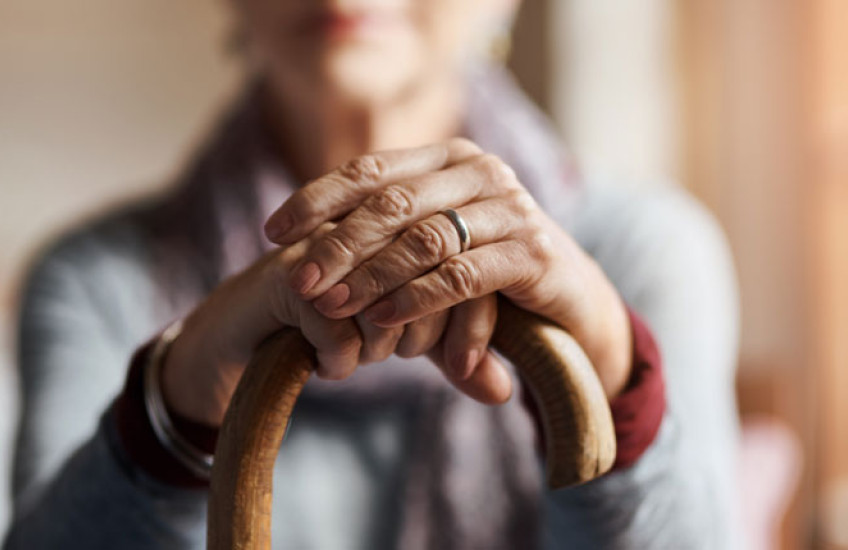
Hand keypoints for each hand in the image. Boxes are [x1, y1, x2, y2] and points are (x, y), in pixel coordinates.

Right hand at [160, 224, 469, 426]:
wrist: (246, 336)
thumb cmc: (336, 329)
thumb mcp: (408, 340)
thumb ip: (458, 357)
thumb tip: (506, 392)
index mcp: (409, 224)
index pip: (468, 266)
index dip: (472, 324)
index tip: (456, 363)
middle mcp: (370, 225)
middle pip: (434, 283)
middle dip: (423, 338)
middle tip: (392, 355)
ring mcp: (328, 244)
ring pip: (387, 304)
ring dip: (379, 348)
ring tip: (361, 358)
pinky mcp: (289, 276)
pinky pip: (339, 328)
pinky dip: (340, 361)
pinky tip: (328, 366)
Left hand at [265, 139, 632, 399]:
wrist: (570, 302)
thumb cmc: (487, 274)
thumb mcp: (433, 248)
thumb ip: (383, 240)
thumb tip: (299, 253)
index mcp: (450, 159)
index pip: (371, 170)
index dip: (317, 198)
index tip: (274, 232)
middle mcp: (481, 171)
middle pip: (392, 203)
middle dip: (337, 244)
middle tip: (297, 280)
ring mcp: (511, 208)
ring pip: (424, 238)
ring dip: (371, 275)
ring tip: (332, 305)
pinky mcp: (532, 252)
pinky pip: (461, 275)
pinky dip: (417, 298)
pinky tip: (382, 318)